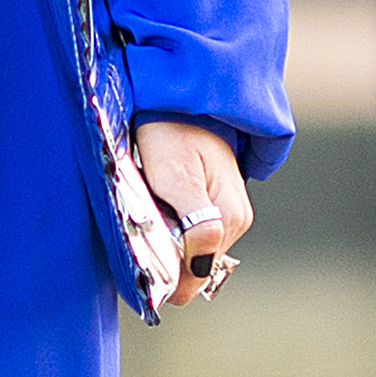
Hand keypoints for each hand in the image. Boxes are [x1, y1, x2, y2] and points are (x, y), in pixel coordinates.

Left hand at [130, 115, 252, 311]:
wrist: (176, 99)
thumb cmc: (172, 133)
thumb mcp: (178, 180)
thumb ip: (196, 228)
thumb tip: (200, 272)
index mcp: (231, 219)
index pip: (195, 277)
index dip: (166, 277)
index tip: (139, 257)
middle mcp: (236, 220)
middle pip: (192, 266)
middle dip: (164, 255)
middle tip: (142, 221)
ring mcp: (227, 212)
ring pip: (189, 249)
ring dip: (165, 240)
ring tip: (149, 207)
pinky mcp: (214, 203)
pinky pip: (190, 231)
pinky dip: (169, 226)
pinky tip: (157, 203)